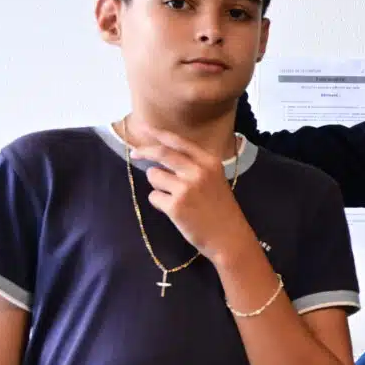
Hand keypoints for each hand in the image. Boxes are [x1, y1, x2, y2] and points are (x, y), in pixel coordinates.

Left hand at [128, 127, 255, 264]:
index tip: (144, 127)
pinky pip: (154, 197)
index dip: (158, 134)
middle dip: (144, 151)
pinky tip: (174, 211)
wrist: (229, 237)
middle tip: (134, 153)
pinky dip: (160, 203)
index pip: (178, 142)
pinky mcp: (175, 206)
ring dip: (158, 185)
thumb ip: (193, 166)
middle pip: (161, 153)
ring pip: (154, 176)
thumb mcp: (214, 179)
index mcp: (209, 162)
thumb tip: (161, 157)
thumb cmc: (220, 209)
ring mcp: (186, 188)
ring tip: (173, 198)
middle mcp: (198, 171)